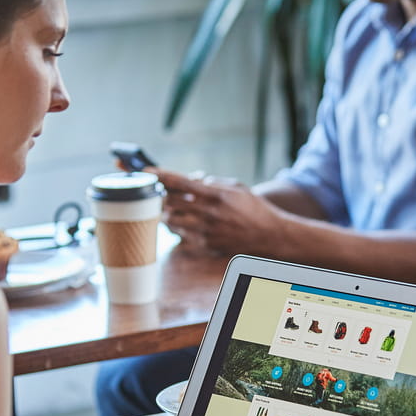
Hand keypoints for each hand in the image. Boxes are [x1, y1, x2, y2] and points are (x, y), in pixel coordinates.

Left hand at [154, 168, 285, 255]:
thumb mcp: (236, 187)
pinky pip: (180, 236)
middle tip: (156, 192)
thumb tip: (191, 180)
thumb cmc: (253, 208)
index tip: (145, 170)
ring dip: (165, 213)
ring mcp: (206, 231)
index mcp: (216, 194)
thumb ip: (212, 182)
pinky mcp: (205, 245)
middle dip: (159, 195)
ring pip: (170, 221)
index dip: (160, 175)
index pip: (180, 182)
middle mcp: (208, 213)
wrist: (269, 235)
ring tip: (169, 208)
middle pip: (169, 202)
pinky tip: (183, 223)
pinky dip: (177, 228)